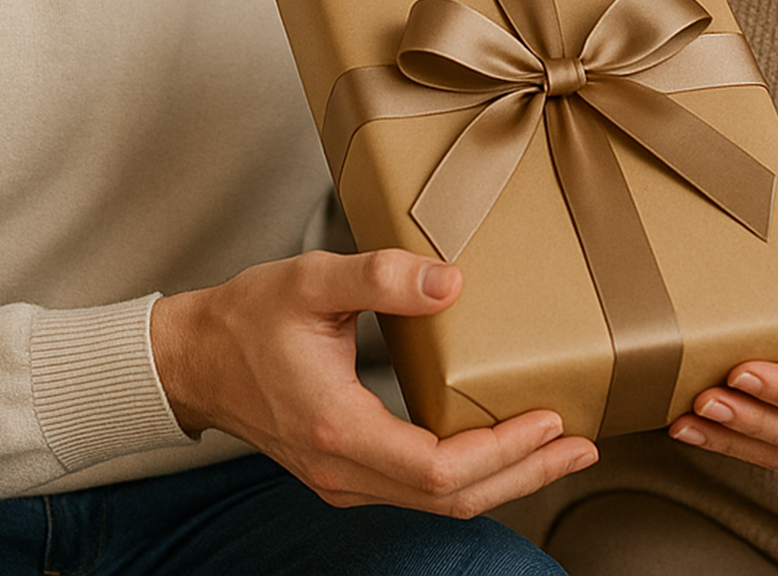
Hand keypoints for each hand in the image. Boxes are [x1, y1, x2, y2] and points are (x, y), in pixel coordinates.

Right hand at [151, 249, 597, 515]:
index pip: (439, 468)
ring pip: (439, 501)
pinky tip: (501, 446)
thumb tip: (450, 282)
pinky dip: (471, 473)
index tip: (551, 417)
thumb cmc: (249, 318)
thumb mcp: (311, 280)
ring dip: (504, 478)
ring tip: (560, 449)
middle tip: (582, 445)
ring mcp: (345, 479)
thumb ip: (378, 276)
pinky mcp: (348, 470)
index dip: (503, 450)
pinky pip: (420, 488)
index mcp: (339, 430)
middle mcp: (344, 471)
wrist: (196, 358)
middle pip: (452, 499)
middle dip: (524, 473)